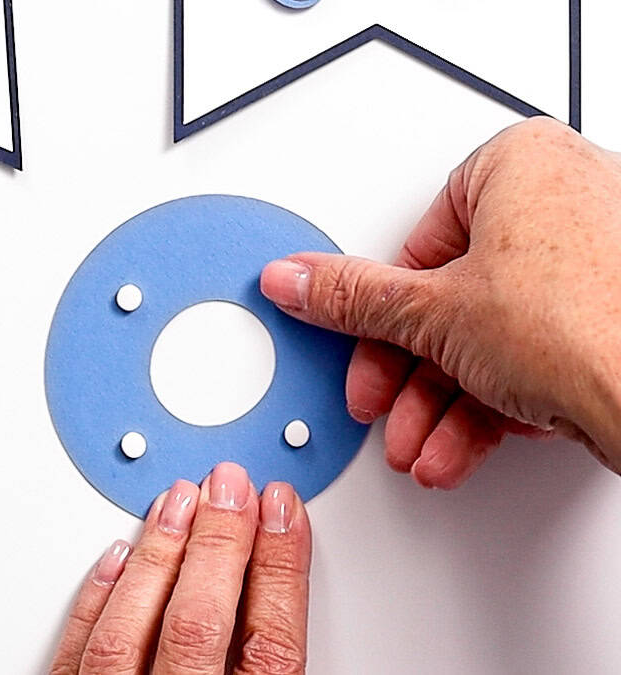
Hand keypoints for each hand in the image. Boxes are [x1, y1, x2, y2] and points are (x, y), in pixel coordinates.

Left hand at [50, 463, 309, 674]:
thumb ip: (268, 657)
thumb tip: (276, 575)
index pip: (270, 642)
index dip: (279, 565)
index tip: (282, 511)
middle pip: (197, 623)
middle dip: (218, 542)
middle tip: (229, 486)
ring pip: (127, 630)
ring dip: (156, 556)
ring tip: (177, 503)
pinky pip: (77, 653)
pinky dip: (98, 599)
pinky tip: (118, 559)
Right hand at [259, 117, 620, 486]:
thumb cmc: (587, 326)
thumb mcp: (432, 314)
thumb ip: (352, 298)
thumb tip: (294, 280)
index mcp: (522, 163)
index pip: (419, 242)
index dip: (383, 311)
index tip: (363, 342)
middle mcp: (568, 199)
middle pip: (453, 299)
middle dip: (410, 373)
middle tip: (383, 401)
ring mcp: (599, 263)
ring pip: (492, 338)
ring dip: (441, 404)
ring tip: (420, 441)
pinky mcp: (614, 319)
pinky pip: (535, 357)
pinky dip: (491, 407)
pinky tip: (461, 444)